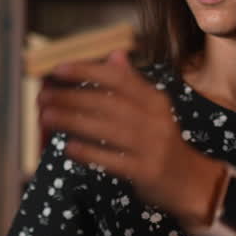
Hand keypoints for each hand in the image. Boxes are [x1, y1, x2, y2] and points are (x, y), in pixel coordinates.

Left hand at [38, 51, 222, 224]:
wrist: (191, 182)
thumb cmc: (162, 142)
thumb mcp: (154, 109)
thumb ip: (132, 83)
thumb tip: (115, 54)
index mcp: (154, 99)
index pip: (117, 78)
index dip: (86, 71)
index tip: (58, 69)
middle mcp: (154, 119)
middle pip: (107, 103)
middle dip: (70, 97)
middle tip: (43, 97)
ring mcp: (151, 146)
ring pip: (105, 129)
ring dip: (72, 121)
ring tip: (47, 117)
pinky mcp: (146, 171)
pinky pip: (112, 160)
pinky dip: (88, 152)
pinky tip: (68, 147)